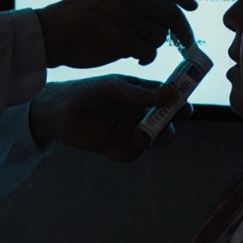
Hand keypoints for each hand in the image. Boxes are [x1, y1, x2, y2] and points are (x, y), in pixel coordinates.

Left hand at [27, 75, 192, 161]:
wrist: (57, 113)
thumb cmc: (86, 92)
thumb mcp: (113, 87)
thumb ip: (139, 93)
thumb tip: (169, 93)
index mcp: (141, 94)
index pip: (167, 98)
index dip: (180, 104)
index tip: (185, 110)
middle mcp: (138, 113)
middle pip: (166, 125)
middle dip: (169, 130)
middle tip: (163, 130)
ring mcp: (128, 131)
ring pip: (152, 142)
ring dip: (150, 143)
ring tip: (138, 138)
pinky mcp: (116, 148)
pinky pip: (130, 155)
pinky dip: (124, 153)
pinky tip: (109, 149)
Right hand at [36, 0, 196, 68]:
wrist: (52, 33)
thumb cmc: (78, 15)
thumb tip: (169, 3)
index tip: (192, 7)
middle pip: (171, 13)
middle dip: (183, 30)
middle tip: (186, 42)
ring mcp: (126, 17)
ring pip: (161, 35)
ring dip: (153, 45)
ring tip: (135, 45)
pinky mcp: (123, 40)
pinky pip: (149, 52)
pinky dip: (146, 57)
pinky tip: (133, 57)